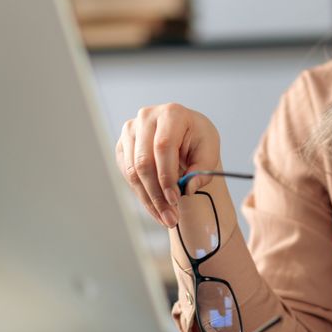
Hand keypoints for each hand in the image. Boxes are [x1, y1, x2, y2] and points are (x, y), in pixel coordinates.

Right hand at [115, 103, 221, 227]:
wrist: (184, 133)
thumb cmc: (197, 139)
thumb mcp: (209, 150)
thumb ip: (203, 169)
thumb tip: (189, 188)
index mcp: (171, 113)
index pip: (162, 146)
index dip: (167, 176)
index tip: (176, 199)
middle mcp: (146, 118)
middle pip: (144, 162)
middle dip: (157, 195)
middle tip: (171, 218)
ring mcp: (130, 131)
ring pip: (133, 173)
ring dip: (149, 200)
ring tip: (166, 218)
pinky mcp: (122, 146)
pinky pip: (128, 176)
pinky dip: (142, 195)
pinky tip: (156, 208)